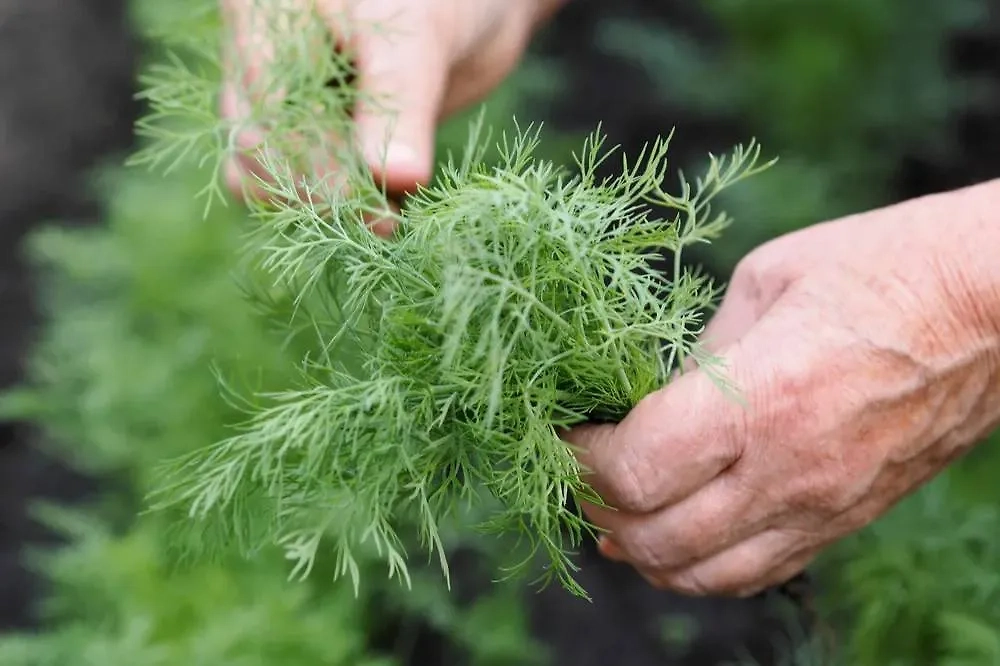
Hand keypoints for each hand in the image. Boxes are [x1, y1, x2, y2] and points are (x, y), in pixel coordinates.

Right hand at [220, 0, 562, 233]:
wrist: (475, 8)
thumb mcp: (417, 35)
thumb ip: (399, 102)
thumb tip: (395, 176)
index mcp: (263, 20)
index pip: (264, 111)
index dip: (311, 165)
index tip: (370, 208)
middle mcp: (259, 64)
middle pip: (258, 153)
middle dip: (320, 196)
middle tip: (386, 224)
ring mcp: (285, 105)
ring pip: (276, 178)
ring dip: (329, 210)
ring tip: (390, 220)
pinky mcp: (318, 139)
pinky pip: (311, 187)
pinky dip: (347, 207)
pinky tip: (391, 211)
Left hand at [565, 179, 999, 596]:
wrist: (993, 305)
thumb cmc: (880, 268)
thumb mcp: (764, 283)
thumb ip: (699, 353)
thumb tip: (652, 398)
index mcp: (759, 400)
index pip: (633, 472)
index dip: (578, 460)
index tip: (561, 432)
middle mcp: (788, 471)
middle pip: (654, 539)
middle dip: (596, 510)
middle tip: (574, 472)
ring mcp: (822, 506)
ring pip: (703, 576)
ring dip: (642, 553)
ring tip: (615, 513)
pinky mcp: (848, 519)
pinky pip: (759, 573)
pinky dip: (701, 568)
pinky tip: (680, 538)